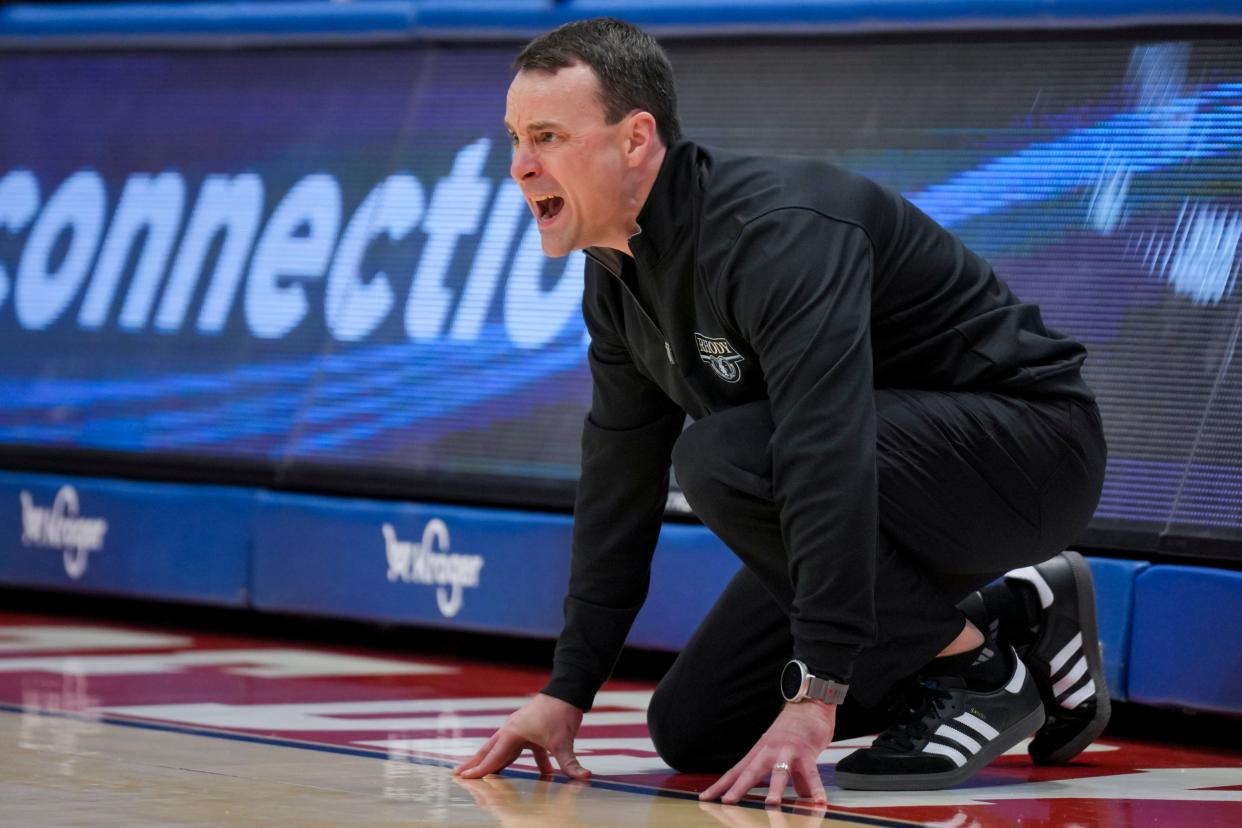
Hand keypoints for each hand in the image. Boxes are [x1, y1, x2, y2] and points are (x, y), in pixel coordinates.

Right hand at [453, 692, 589, 779]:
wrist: (568, 690)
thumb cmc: (561, 713)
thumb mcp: (564, 741)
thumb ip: (570, 763)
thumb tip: (584, 777)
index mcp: (513, 733)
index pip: (493, 757)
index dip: (480, 770)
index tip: (465, 778)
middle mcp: (512, 730)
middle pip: (489, 750)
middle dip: (474, 763)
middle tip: (458, 774)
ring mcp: (520, 728)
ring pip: (503, 749)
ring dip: (494, 762)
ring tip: (481, 773)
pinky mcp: (530, 728)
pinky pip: (525, 748)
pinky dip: (530, 760)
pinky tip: (546, 773)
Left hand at [699, 701, 835, 805]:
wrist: (809, 704)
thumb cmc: (795, 729)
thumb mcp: (784, 753)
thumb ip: (791, 777)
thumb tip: (801, 795)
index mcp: (759, 752)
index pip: (736, 771)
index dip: (721, 785)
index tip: (705, 797)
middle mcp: (769, 751)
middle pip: (751, 771)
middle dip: (738, 787)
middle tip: (727, 801)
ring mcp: (787, 751)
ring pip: (779, 771)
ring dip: (775, 788)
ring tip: (771, 803)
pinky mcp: (806, 751)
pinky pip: (811, 773)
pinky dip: (815, 787)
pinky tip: (818, 801)